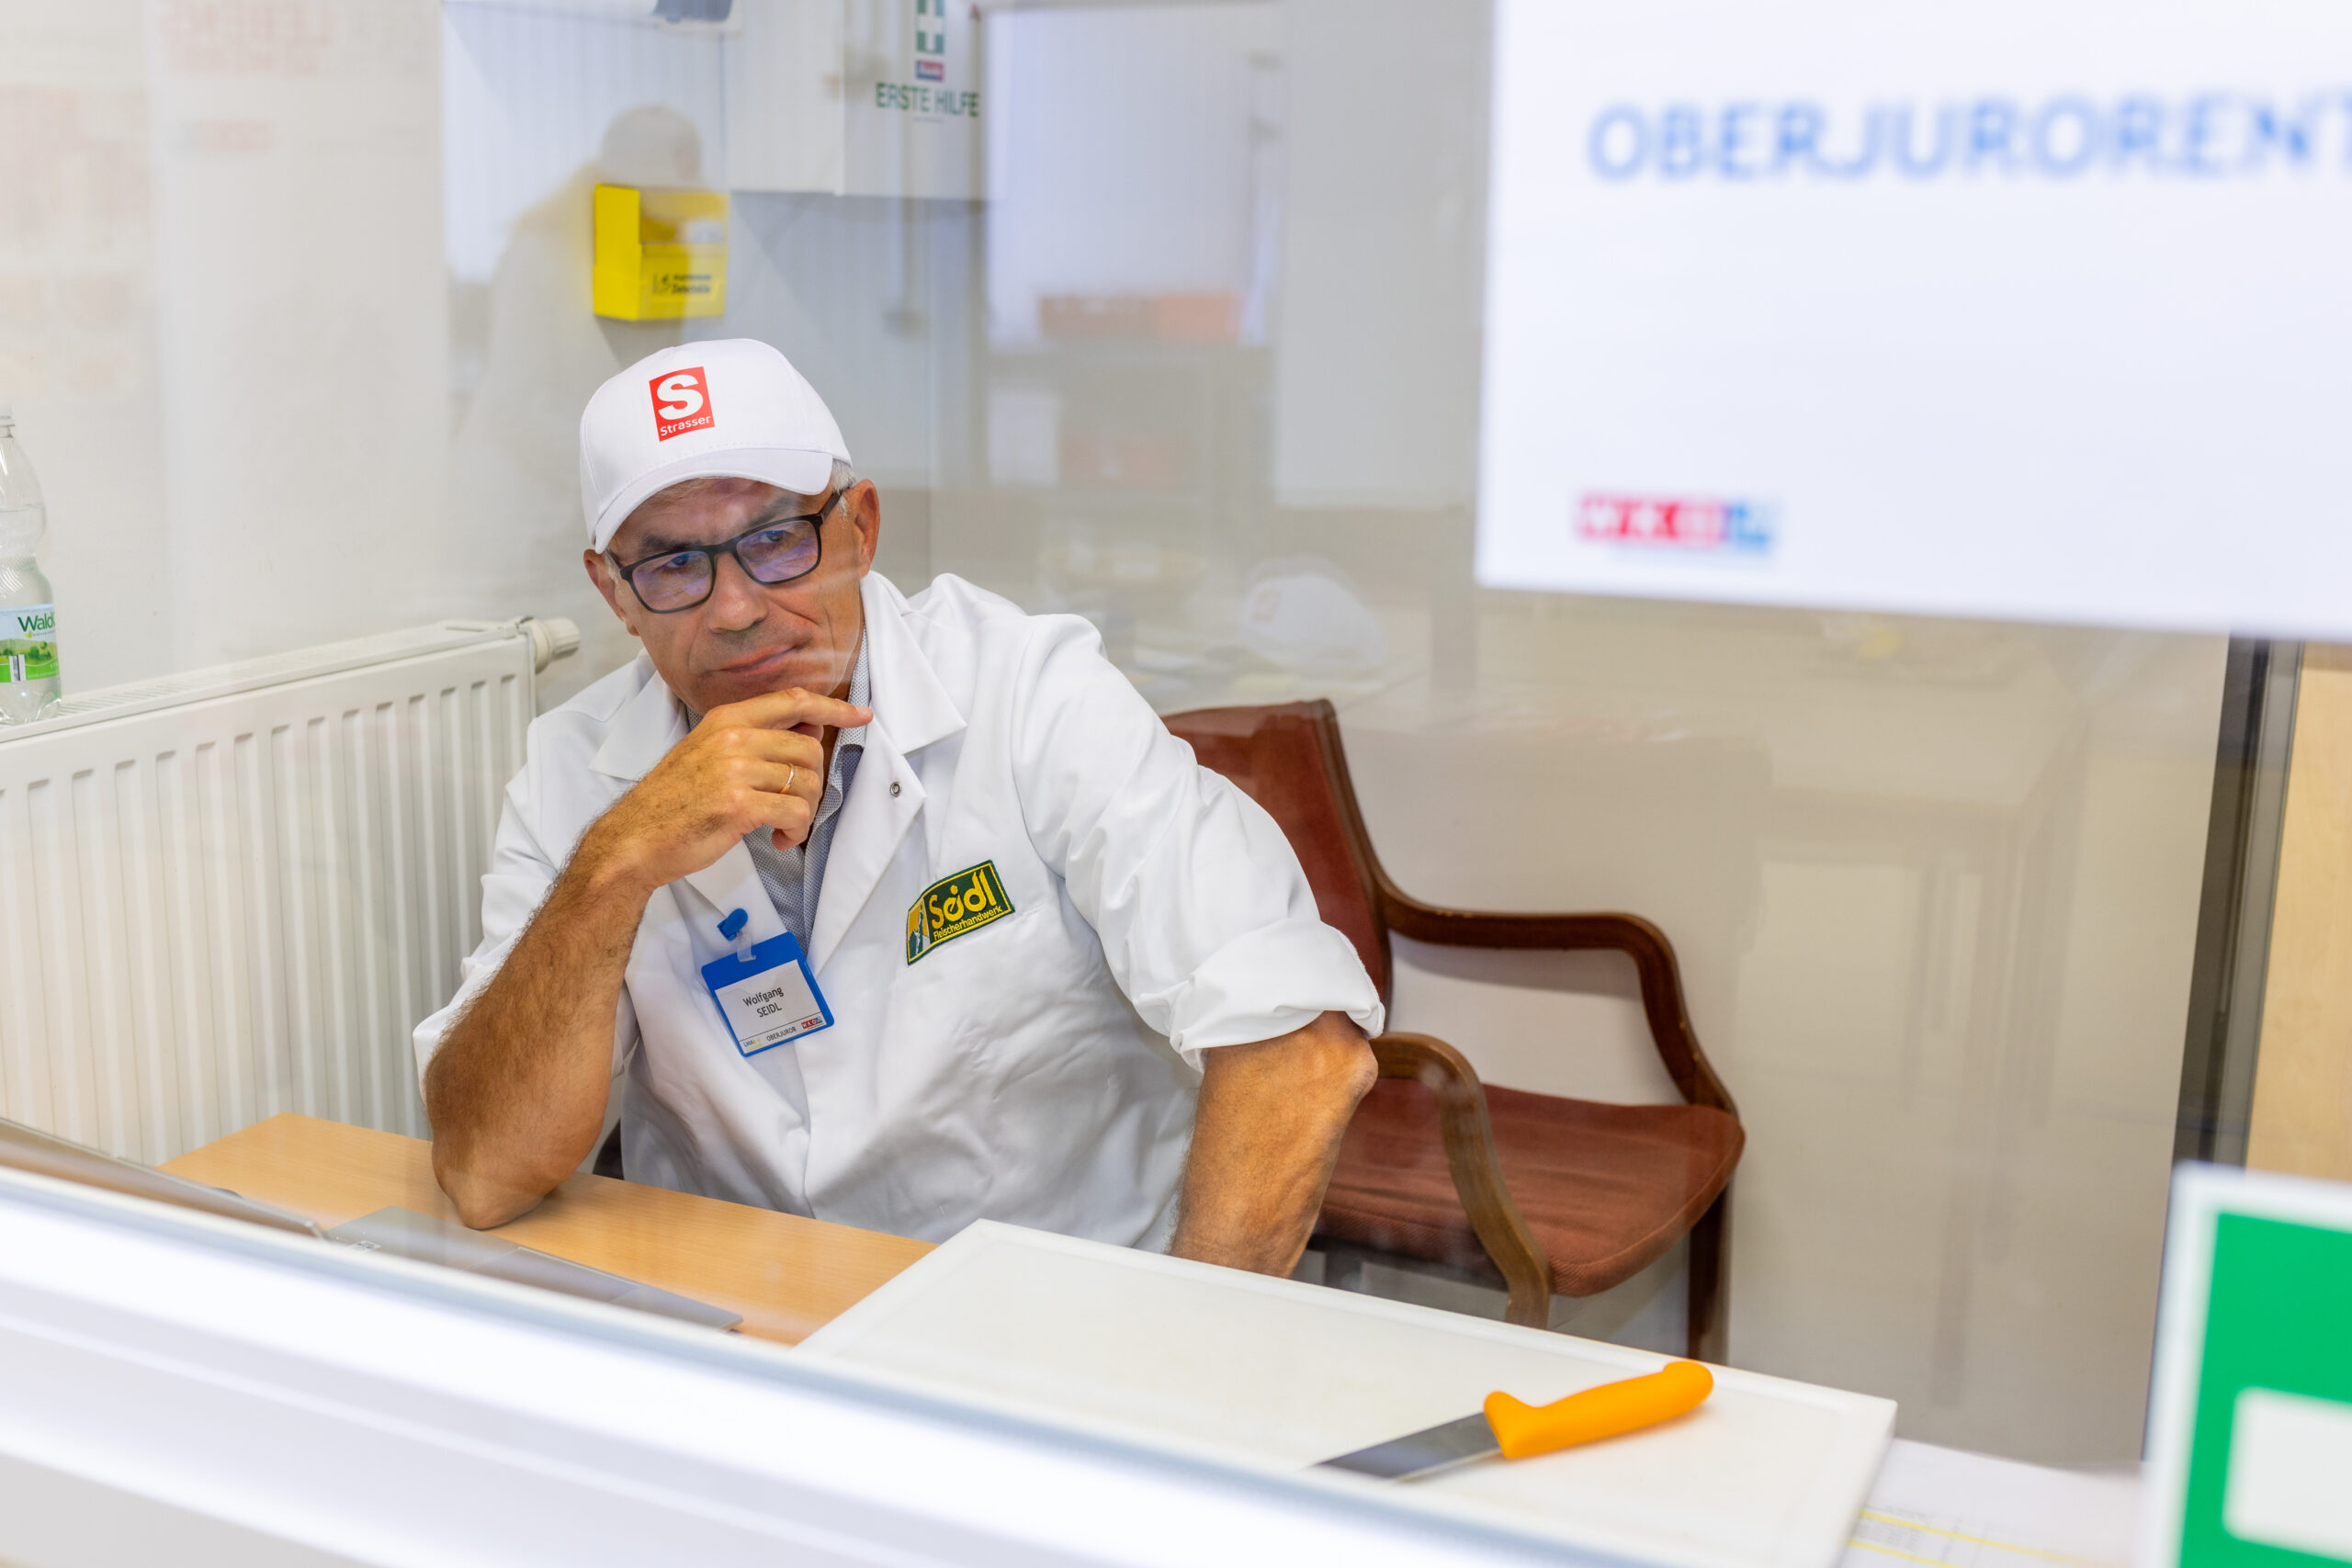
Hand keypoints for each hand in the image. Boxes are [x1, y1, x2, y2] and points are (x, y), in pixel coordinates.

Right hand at [576, 687, 870, 894]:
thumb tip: (808, 734)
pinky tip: (778, 839)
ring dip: (806, 811)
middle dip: (814, 783)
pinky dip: (795, 830)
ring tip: (784, 826)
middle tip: (796, 806)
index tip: (862, 715)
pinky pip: (795, 812)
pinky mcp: (738, 805)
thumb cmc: (674, 801)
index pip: (793, 701)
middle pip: (809, 750)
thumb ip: (753, 739)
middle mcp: (732, 738)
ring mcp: (735, 770)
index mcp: (726, 719)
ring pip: (807, 782)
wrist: (635, 839)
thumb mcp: (708, 753)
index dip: (833, 708)